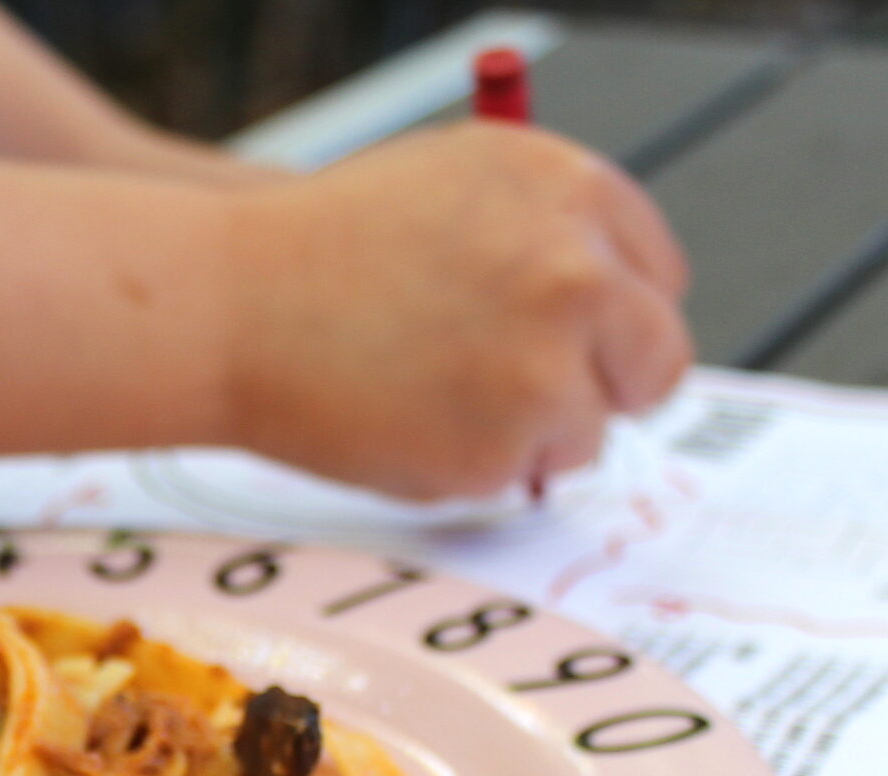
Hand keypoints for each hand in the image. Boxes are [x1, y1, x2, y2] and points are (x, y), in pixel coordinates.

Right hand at [220, 123, 691, 498]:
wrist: (228, 307)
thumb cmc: (320, 246)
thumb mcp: (458, 184)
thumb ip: (546, 231)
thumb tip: (610, 298)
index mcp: (572, 190)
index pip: (659, 275)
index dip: (615, 314)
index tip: (575, 337)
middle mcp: (577, 274)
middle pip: (656, 360)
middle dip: (605, 383)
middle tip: (530, 391)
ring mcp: (545, 368)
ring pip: (589, 432)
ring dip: (530, 432)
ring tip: (432, 394)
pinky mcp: (503, 450)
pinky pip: (520, 478)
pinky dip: (471, 466)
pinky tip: (405, 422)